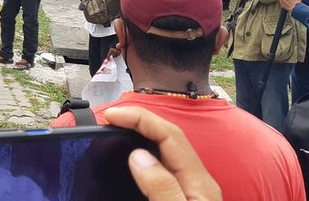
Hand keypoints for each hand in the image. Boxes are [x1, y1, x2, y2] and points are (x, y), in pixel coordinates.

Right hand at [103, 107, 221, 200]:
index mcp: (198, 183)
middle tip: (110, 120)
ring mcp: (190, 192)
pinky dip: (142, 157)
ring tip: (115, 133)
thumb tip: (138, 156)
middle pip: (168, 138)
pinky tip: (130, 162)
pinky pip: (162, 168)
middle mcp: (196, 183)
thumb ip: (162, 188)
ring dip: (139, 137)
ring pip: (164, 153)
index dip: (140, 118)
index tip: (112, 116)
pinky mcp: (181, 200)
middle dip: (138, 121)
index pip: (170, 135)